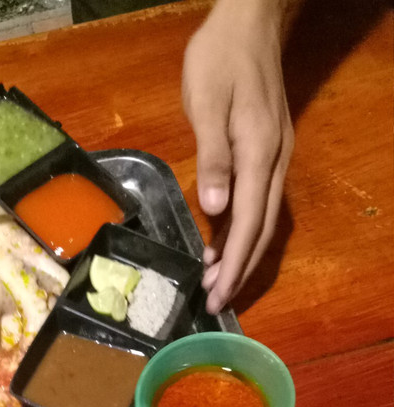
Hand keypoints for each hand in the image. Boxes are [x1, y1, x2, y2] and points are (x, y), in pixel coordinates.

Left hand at [182, 0, 294, 312]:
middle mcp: (274, 161)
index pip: (249, 222)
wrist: (249, 20)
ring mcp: (274, 157)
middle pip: (262, 230)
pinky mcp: (268, 152)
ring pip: (263, 219)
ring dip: (241, 254)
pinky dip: (242, 229)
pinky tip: (222, 243)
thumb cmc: (219, 58)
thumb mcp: (206, 104)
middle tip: (215, 303)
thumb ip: (213, 157)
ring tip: (216, 283)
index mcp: (258, 153)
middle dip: (240, 270)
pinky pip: (259, 202)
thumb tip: (215, 209)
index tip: (217, 294)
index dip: (234, 263)